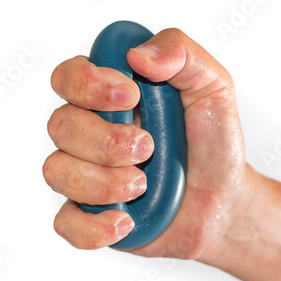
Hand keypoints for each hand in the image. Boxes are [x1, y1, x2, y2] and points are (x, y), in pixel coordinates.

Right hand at [43, 28, 247, 262]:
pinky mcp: (89, 215)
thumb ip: (182, 54)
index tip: (130, 95)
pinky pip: (65, 223)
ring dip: (102, 182)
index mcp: (109, 97)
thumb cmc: (213, 142)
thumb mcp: (213, 88)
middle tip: (148, 147)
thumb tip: (137, 55)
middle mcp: (89, 133)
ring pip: (57, 171)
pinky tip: (124, 221)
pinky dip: (92, 226)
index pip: (68, 77)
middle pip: (60, 125)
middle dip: (105, 140)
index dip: (86, 84)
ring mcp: (85, 174)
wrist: (223, 200)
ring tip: (143, 184)